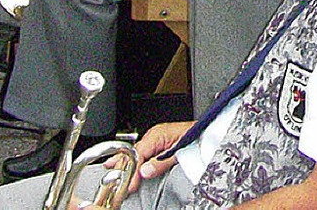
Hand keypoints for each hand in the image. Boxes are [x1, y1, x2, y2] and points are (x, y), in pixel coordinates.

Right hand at [67, 121, 191, 207]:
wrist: (205, 131)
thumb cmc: (195, 137)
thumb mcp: (179, 151)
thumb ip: (161, 162)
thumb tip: (145, 171)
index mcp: (157, 134)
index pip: (138, 154)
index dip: (132, 170)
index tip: (129, 184)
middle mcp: (153, 135)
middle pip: (132, 153)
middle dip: (123, 168)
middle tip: (117, 184)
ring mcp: (153, 138)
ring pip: (133, 152)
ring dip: (122, 164)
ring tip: (111, 173)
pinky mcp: (155, 143)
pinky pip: (137, 152)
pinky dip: (127, 159)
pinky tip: (117, 162)